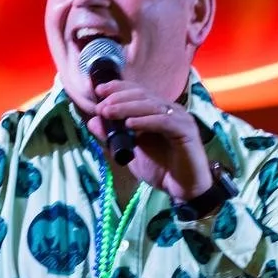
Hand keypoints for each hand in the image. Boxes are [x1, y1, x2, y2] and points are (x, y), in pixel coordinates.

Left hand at [83, 82, 212, 200]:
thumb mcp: (130, 152)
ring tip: (108, 112)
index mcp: (158, 111)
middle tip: (101, 106)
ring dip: (127, 107)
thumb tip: (92, 121)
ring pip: (151, 105)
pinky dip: (145, 121)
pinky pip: (164, 121)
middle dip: (119, 97)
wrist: (184, 190)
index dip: (118, 87)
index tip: (98, 90)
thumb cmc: (161, 170)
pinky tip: (129, 124)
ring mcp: (180, 119)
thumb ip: (113, 137)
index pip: (137, 91)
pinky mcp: (186, 131)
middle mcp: (170, 110)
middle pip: (143, 94)